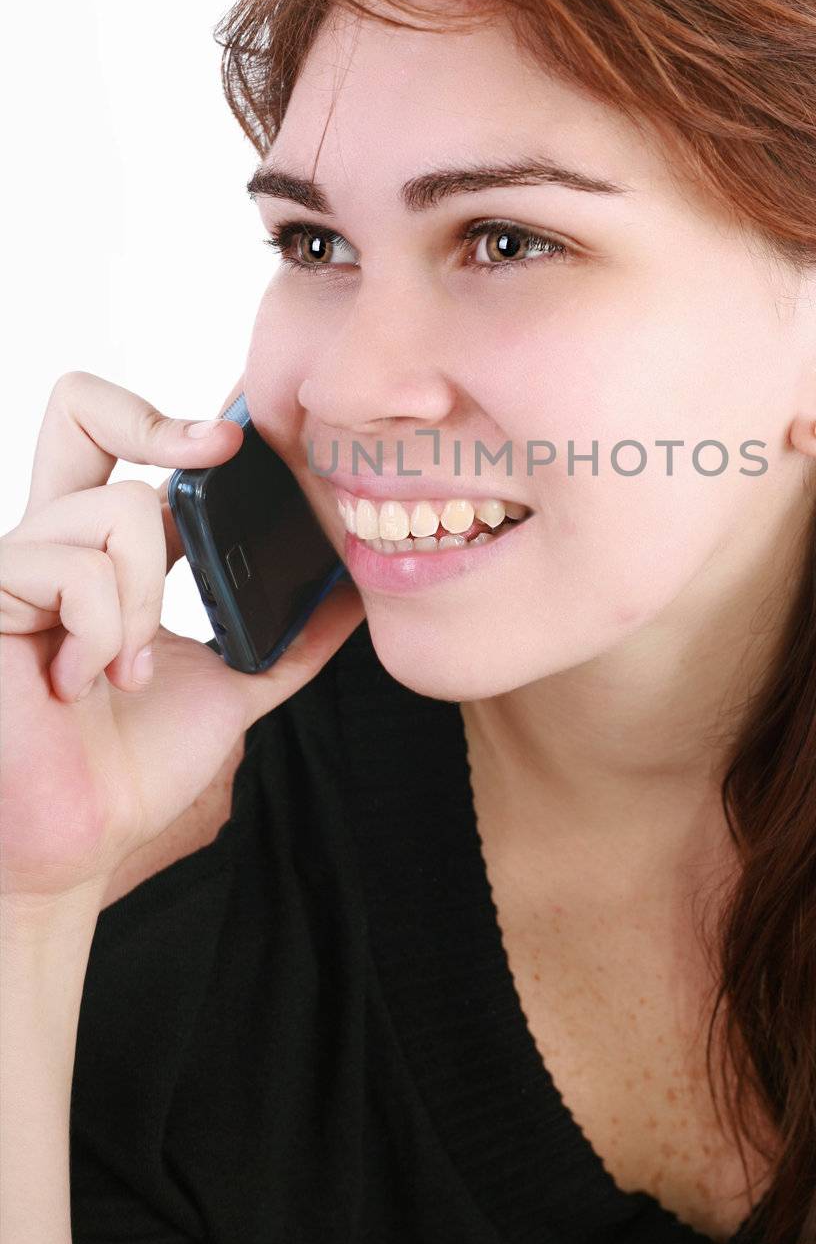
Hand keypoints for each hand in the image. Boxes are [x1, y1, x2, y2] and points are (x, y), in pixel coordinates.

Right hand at [0, 371, 364, 906]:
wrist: (80, 839)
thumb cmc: (133, 767)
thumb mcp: (234, 684)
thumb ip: (286, 635)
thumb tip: (354, 591)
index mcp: (104, 551)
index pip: (119, 437)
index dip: (176, 416)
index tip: (242, 435)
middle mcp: (54, 540)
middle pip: (77, 405)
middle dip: (159, 417)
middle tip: (220, 452)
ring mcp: (17, 563)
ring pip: (114, 510)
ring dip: (148, 601)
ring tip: (128, 669)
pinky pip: (74, 569)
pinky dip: (104, 631)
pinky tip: (84, 682)